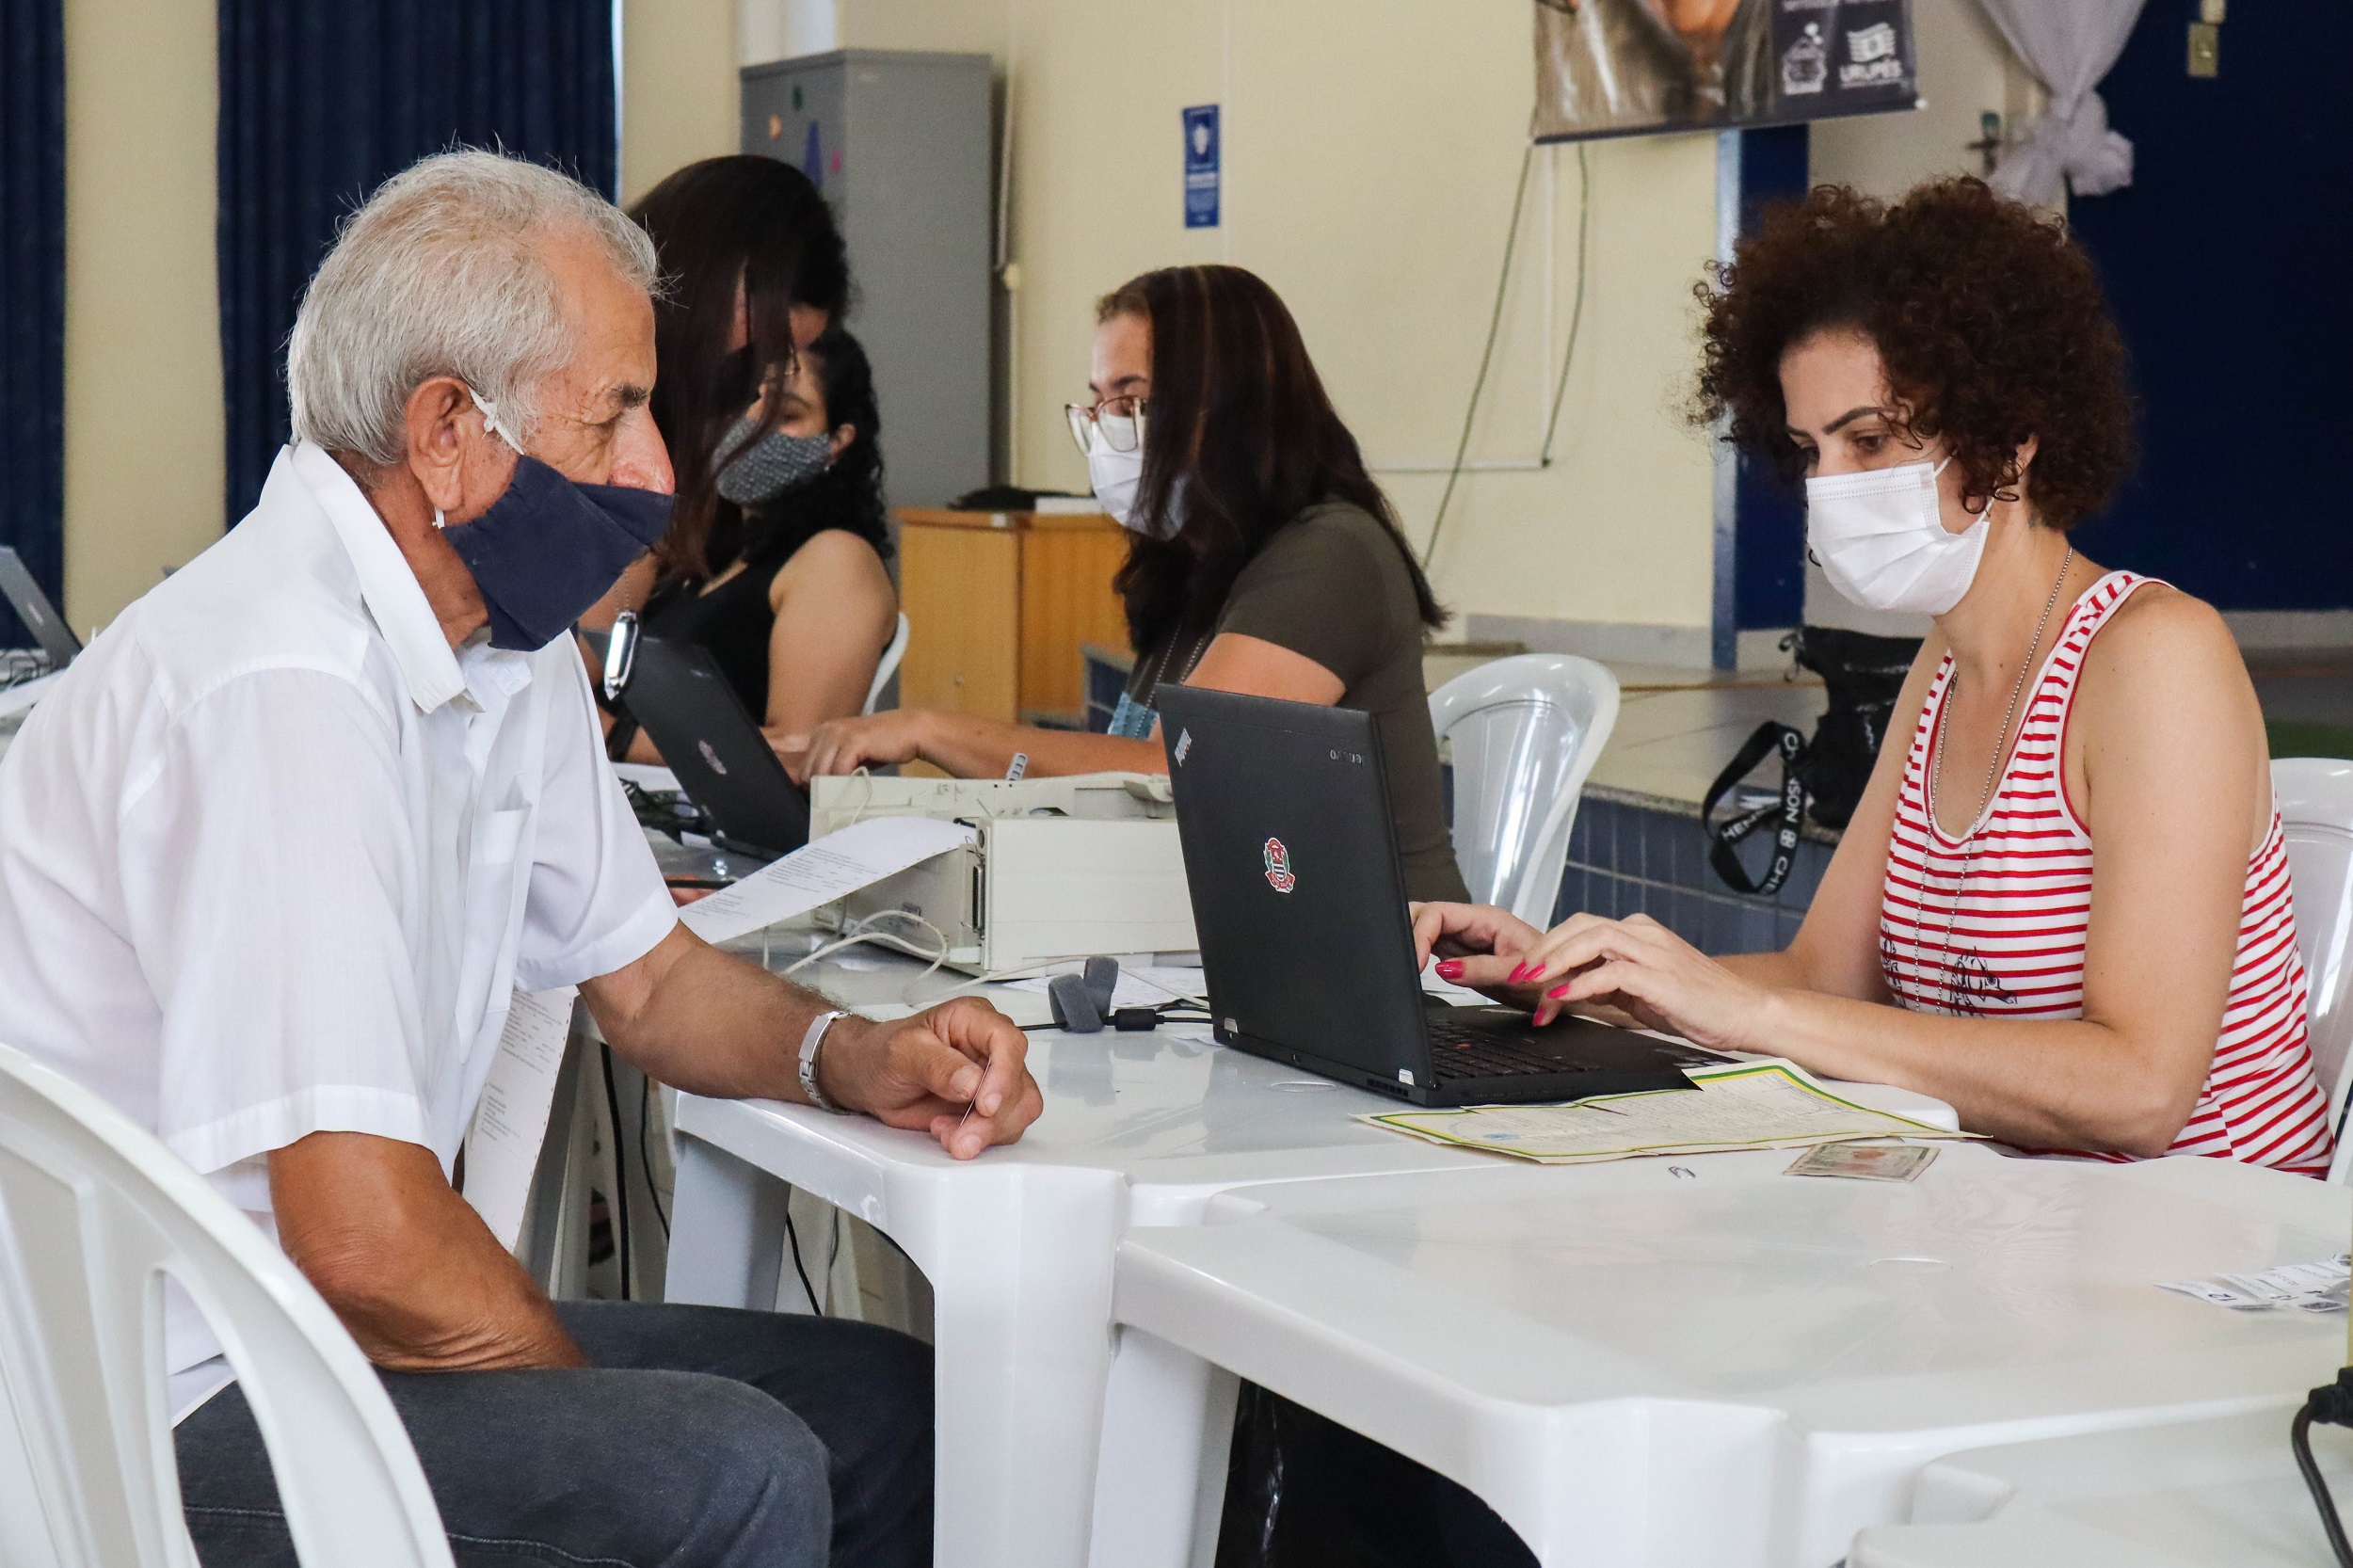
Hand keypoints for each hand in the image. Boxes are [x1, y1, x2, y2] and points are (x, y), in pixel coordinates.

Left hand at [774, 710, 927, 784]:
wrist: (910, 731)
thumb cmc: (880, 745)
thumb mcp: (850, 752)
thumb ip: (831, 763)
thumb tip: (813, 786)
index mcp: (821, 732)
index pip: (802, 765)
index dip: (811, 784)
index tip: (824, 796)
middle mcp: (826, 730)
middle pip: (807, 771)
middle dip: (819, 789)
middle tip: (836, 799)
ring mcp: (839, 734)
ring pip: (821, 772)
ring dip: (831, 788)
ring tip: (845, 796)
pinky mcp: (854, 740)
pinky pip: (839, 770)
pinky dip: (844, 783)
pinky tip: (855, 786)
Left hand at [819, 996, 1042, 1158]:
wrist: (867, 1078)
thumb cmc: (881, 1054)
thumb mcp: (901, 1052)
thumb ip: (936, 1065)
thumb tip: (972, 1081)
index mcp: (972, 1019)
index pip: (1008, 1042)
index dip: (1004, 1075)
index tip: (985, 1104)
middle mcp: (988, 1047)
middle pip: (1017, 1082)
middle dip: (991, 1117)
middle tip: (960, 1136)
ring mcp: (992, 1078)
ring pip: (1018, 1109)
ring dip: (988, 1131)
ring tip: (949, 1135)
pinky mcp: (988, 1106)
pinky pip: (1004, 1126)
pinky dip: (982, 1138)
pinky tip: (952, 1134)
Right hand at [1410, 902, 1547, 1006]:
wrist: (1564, 987)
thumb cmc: (1553, 977)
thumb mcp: (1519, 977)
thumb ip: (1482, 970)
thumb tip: (1444, 970)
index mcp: (1487, 919)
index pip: (1438, 913)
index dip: (1420, 934)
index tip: (1416, 963)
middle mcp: (1472, 923)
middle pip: (1425, 914)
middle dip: (1409, 933)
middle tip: (1406, 965)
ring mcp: (1464, 937)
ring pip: (1424, 929)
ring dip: (1412, 945)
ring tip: (1409, 969)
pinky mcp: (1460, 953)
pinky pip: (1431, 947)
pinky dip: (1419, 956)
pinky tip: (1417, 971)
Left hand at [1511, 912, 1769, 1049]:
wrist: (1746, 1014)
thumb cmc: (1697, 1005)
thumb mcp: (1641, 992)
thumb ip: (1607, 983)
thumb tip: (1566, 988)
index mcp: (1638, 933)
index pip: (1581, 928)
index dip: (1547, 946)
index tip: (1523, 970)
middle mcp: (1644, 934)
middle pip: (1580, 925)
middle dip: (1542, 948)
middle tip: (1516, 973)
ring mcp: (1653, 951)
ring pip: (1593, 938)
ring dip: (1556, 960)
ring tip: (1533, 981)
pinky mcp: (1661, 976)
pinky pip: (1612, 971)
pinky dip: (1582, 982)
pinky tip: (1564, 996)